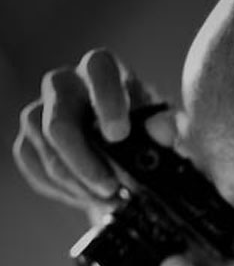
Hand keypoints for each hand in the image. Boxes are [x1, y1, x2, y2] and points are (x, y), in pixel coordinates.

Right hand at [12, 47, 175, 222]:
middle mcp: (69, 85)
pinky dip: (58, 185)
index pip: (98, 67)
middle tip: (111, 188)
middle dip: (84, 160)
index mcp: (105, 72)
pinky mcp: (31, 137)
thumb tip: (163, 129)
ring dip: (74, 179)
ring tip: (106, 198)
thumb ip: (170, 131)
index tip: (119, 135)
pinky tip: (85, 195)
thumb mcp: (169, 136)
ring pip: (42, 141)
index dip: (106, 100)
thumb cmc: (150, 140)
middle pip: (59, 117)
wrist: (128, 162)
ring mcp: (44, 110)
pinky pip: (30, 159)